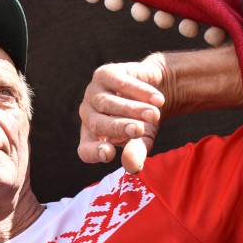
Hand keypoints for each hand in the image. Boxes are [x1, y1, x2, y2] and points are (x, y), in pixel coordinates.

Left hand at [78, 56, 166, 173]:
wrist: (156, 90)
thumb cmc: (145, 121)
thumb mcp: (143, 140)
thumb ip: (136, 153)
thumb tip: (133, 168)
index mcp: (92, 137)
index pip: (85, 150)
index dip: (94, 153)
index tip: (109, 153)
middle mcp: (87, 115)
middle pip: (97, 125)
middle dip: (119, 128)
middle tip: (140, 130)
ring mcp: (93, 93)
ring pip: (108, 103)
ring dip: (132, 109)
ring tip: (154, 114)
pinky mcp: (104, 74)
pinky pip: (119, 83)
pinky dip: (139, 92)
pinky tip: (157, 99)